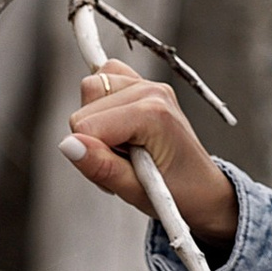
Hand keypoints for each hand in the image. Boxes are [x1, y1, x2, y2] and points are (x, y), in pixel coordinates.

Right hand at [59, 58, 237, 248]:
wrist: (203, 189)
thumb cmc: (178, 192)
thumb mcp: (136, 191)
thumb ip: (100, 166)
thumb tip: (67, 145)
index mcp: (153, 114)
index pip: (86, 125)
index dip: (91, 155)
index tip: (117, 173)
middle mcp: (152, 91)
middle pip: (85, 104)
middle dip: (92, 139)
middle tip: (121, 162)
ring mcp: (149, 85)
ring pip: (91, 87)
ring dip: (97, 121)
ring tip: (122, 148)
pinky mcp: (143, 85)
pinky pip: (105, 78)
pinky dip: (103, 103)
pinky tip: (120, 127)